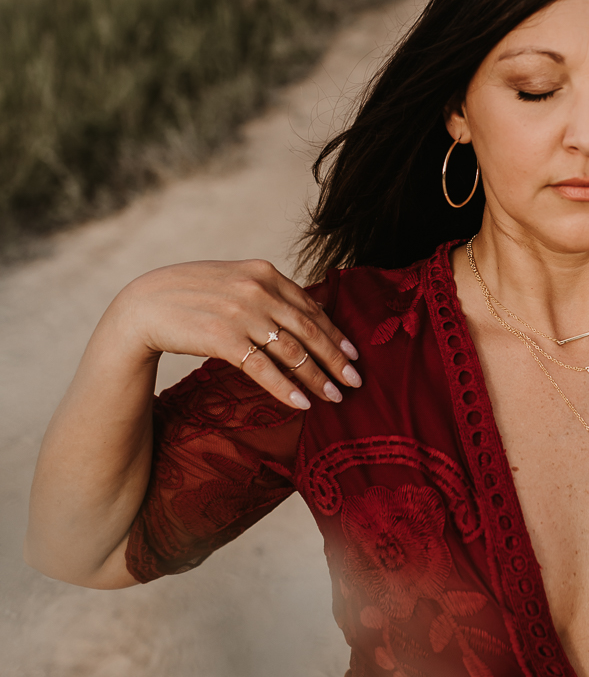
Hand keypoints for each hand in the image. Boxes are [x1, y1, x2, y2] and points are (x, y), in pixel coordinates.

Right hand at [109, 259, 360, 409]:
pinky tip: (302, 404)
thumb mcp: (233, 281)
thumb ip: (265, 292)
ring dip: (318, 377)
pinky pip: (264, 369)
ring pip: (292, 352)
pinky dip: (287, 388)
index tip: (353, 354)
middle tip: (357, 381)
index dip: (335, 333)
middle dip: (336, 359)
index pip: (310, 308)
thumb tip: (302, 315)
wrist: (144, 305)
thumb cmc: (191, 295)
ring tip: (335, 397)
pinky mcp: (223, 338)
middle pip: (308, 331)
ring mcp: (241, 313)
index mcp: (264, 273)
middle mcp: (258, 289)